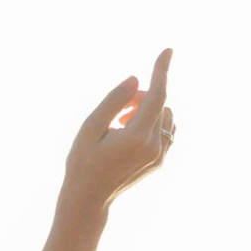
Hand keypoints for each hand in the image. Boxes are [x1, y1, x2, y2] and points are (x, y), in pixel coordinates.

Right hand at [59, 48, 174, 214]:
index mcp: (137, 136)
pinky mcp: (159, 162)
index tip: (168, 50)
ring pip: (166, 117)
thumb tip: (135, 80)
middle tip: (119, 109)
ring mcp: (160, 156)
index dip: (162, 70)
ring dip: (148, 110)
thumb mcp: (90, 127)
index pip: (157, 94)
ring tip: (122, 123)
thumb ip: (113, 101)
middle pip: (160, 104)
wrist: (89, 200)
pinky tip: (130, 133)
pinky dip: (152, 123)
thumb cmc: (82, 162)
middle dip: (143, 96)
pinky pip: (166, 131)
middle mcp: (154, 146)